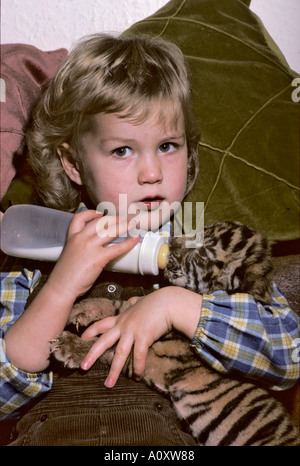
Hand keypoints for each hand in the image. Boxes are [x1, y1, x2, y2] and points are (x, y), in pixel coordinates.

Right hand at [47, 209, 138, 299]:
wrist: (61, 287)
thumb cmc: (65, 276)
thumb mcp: (70, 255)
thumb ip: (80, 248)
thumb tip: (94, 249)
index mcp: (72, 238)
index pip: (79, 218)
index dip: (90, 213)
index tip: (99, 213)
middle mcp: (81, 239)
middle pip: (99, 222)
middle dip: (112, 219)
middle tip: (121, 220)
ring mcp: (90, 247)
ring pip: (110, 231)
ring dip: (123, 226)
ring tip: (130, 225)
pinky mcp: (98, 258)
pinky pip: (117, 248)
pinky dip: (128, 243)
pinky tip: (134, 239)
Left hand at [80, 287, 201, 386]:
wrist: (168, 302)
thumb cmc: (157, 301)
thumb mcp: (141, 301)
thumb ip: (134, 302)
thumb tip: (132, 300)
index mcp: (122, 318)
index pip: (102, 324)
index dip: (91, 331)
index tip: (82, 338)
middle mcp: (124, 325)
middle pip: (104, 341)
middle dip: (92, 354)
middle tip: (83, 367)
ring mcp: (133, 331)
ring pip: (119, 353)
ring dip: (114, 370)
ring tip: (108, 384)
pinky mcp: (144, 337)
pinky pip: (139, 356)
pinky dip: (138, 368)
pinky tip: (137, 376)